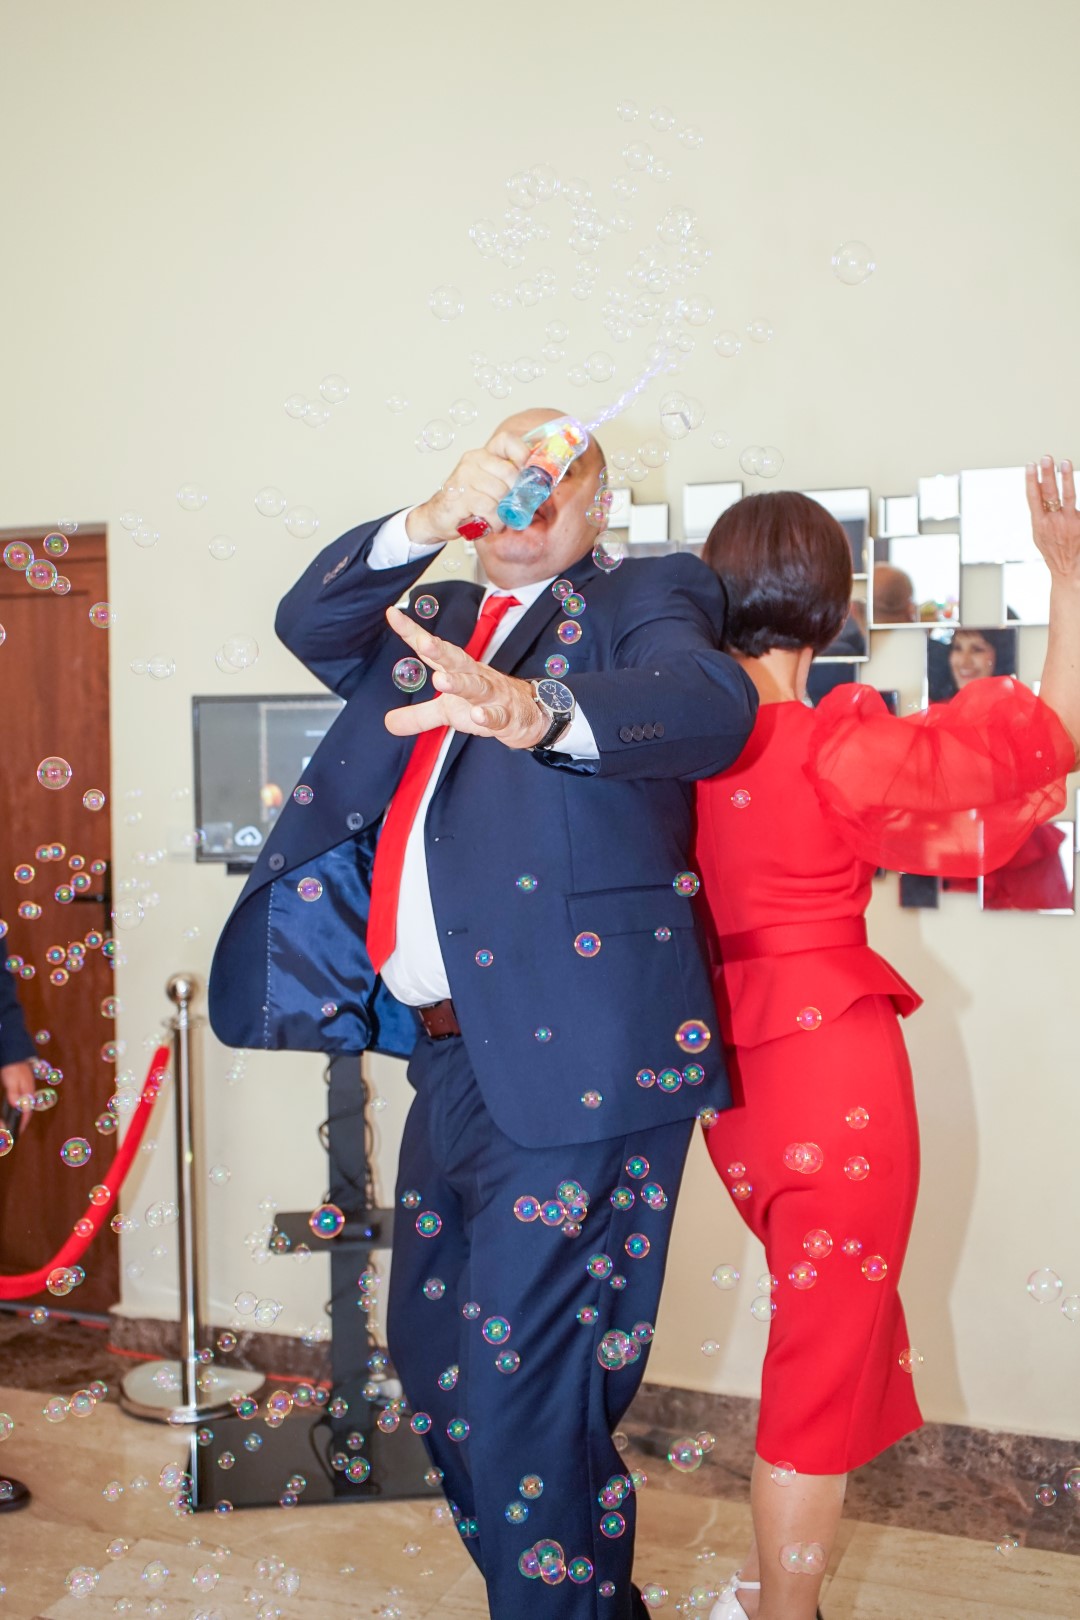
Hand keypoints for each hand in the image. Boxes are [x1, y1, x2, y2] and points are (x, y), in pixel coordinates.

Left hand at [1, 1061, 34, 1131]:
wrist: (14, 1054)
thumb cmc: (12, 1068)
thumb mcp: (11, 1081)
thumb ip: (14, 1093)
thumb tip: (18, 1106)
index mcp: (28, 1092)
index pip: (27, 1111)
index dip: (22, 1123)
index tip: (17, 1133)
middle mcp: (29, 1092)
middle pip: (27, 1110)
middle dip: (22, 1122)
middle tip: (15, 1132)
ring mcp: (26, 1090)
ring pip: (24, 1106)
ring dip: (20, 1116)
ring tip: (13, 1124)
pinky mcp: (22, 1087)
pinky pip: (21, 1102)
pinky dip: (18, 1109)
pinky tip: (12, 1111)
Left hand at [383, 606, 547, 748]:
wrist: (530, 716)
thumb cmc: (487, 705)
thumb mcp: (449, 712)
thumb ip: (419, 716)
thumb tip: (388, 722)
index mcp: (459, 670)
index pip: (433, 651)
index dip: (413, 632)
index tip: (392, 614)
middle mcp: (475, 677)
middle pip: (456, 660)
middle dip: (439, 650)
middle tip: (423, 642)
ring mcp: (492, 695)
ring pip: (476, 686)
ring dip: (459, 682)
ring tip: (442, 680)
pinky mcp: (506, 716)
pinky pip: (497, 716)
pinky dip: (488, 716)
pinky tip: (478, 716)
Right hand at [405, 429, 531, 545]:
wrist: (437, 517)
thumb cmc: (468, 502)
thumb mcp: (489, 486)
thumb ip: (508, 481)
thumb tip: (539, 485)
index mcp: (483, 455)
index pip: (507, 440)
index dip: (522, 453)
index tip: (527, 472)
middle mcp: (473, 460)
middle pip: (509, 472)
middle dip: (516, 494)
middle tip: (512, 507)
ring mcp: (464, 476)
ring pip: (500, 493)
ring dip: (504, 512)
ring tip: (499, 519)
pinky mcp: (459, 495)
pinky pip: (489, 507)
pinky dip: (495, 520)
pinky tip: (491, 523)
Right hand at [1025, 456, 1079, 584]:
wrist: (1068, 570)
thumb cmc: (1053, 551)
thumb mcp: (1039, 534)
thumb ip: (1040, 512)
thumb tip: (1040, 488)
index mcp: (1039, 523)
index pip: (1033, 497)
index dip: (1031, 480)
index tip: (1031, 465)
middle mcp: (1054, 521)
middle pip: (1049, 493)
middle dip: (1047, 474)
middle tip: (1046, 458)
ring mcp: (1069, 522)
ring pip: (1068, 495)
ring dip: (1065, 477)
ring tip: (1064, 462)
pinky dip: (1073, 491)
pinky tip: (1070, 476)